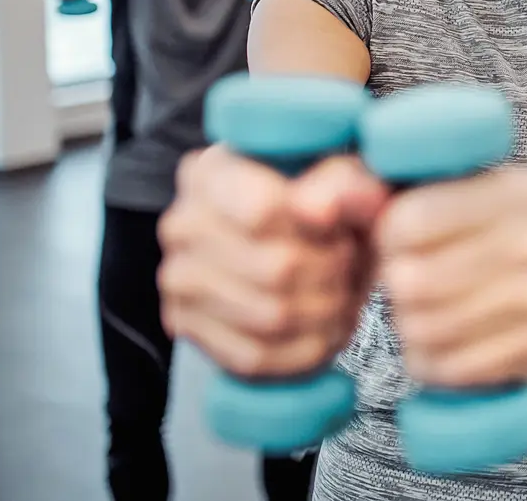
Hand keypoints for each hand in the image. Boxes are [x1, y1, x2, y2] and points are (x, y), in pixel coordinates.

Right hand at [159, 148, 387, 377]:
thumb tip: (319, 208)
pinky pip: (255, 355)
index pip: (266, 211)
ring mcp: (177, 277)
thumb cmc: (325, 210)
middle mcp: (182, 222)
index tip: (340, 227)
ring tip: (340, 294)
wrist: (304, 250)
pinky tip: (322, 328)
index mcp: (213, 170)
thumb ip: (345, 185)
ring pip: (271, 315)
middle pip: (278, 268)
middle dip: (332, 273)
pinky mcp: (185, 326)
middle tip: (348, 265)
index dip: (321, 227)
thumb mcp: (348, 183)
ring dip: (325, 312)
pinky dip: (305, 349)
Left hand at [376, 166, 526, 388]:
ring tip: (423, 311)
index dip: (388, 236)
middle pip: (413, 282)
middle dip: (396, 286)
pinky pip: (448, 368)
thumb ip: (391, 190)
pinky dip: (430, 358)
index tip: (399, 240)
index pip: (411, 220)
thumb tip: (333, 203)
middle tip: (407, 281)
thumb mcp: (461, 189)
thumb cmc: (493, 230)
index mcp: (515, 191)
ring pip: (425, 329)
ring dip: (409, 324)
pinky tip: (441, 341)